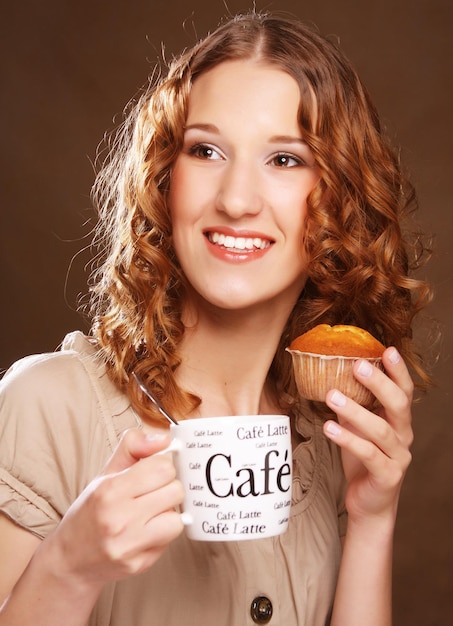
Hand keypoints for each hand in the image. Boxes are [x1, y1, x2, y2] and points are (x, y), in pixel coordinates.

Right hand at [46, 429, 184, 586]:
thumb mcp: (105, 473)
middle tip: (152, 493)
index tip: (153, 472)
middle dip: (167, 488)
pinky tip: (146, 531)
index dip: (161, 466)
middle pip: (175, 490)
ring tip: (151, 513)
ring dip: (168, 513)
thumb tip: (163, 439)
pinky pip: (170, 541)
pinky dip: (163, 533)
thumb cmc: (90, 512)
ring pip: (177, 519)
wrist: (70, 560)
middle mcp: (120, 519)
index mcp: (110, 490)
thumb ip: (134, 447)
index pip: (162, 467)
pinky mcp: (140, 564)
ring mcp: (130, 546)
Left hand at [323, 347, 413, 526]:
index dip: (398, 371)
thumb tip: (331, 376)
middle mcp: (404, 436)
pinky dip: (348, 439)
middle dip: (379, 383)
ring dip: (355, 410)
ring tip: (331, 395)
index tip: (388, 350)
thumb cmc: (363, 462)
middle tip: (358, 365)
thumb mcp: (357, 429)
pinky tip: (329, 427)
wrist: (370, 504)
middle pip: (399, 405)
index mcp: (399, 422)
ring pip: (380, 430)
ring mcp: (398, 457)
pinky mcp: (387, 476)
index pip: (404, 391)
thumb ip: (352, 406)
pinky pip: (368, 454)